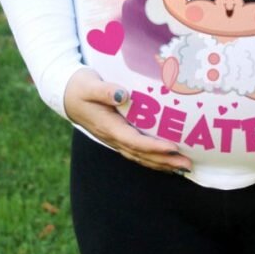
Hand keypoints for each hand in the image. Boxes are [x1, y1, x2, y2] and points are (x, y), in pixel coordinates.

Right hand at [63, 68, 191, 173]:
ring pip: (140, 157)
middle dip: (164, 161)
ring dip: (162, 164)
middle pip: (141, 154)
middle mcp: (113, 137)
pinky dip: (153, 159)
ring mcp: (115, 139)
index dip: (153, 146)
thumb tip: (123, 94)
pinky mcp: (119, 136)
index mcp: (108, 126)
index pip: (133, 141)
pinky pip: (137, 152)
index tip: (172, 147)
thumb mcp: (90, 86)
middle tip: (188, 165)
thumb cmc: (80, 87)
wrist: (66, 95)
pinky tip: (168, 161)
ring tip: (184, 167)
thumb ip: (105, 91)